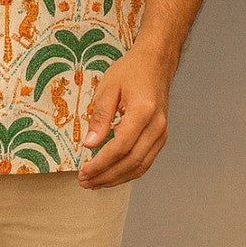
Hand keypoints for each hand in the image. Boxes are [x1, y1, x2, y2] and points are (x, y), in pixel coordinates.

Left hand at [77, 45, 175, 188]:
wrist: (155, 63)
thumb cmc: (131, 71)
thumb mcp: (108, 87)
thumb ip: (100, 116)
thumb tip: (90, 144)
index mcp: (143, 111)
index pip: (121, 147)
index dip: (101, 163)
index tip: (84, 171)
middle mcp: (156, 126)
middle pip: (132, 162)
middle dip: (107, 176)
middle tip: (85, 182)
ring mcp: (161, 133)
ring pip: (140, 166)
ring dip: (117, 178)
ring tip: (95, 183)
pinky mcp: (160, 136)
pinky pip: (145, 161)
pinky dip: (128, 172)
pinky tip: (111, 174)